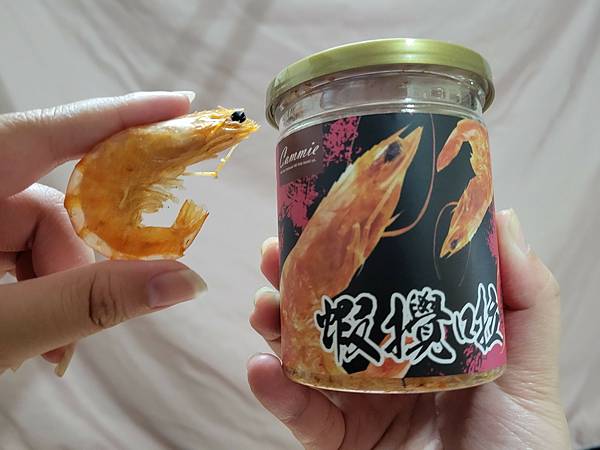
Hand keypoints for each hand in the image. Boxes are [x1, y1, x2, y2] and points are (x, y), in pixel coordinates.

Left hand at [0, 91, 205, 375]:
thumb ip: (89, 302)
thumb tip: (184, 281)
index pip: (51, 131)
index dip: (122, 115)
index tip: (181, 107)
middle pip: (47, 209)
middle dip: (75, 269)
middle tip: (79, 330)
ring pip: (33, 241)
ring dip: (54, 294)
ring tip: (49, 352)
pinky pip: (12, 257)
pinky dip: (30, 296)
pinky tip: (29, 339)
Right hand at [248, 210, 570, 448]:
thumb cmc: (522, 444)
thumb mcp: (529, 368)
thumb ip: (526, 298)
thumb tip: (503, 219)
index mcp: (424, 342)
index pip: (376, 289)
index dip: (345, 256)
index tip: (321, 223)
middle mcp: (386, 370)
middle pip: (329, 318)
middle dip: (296, 284)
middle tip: (273, 255)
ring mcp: (360, 408)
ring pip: (304, 360)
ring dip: (275, 328)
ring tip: (262, 306)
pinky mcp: (341, 446)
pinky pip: (302, 418)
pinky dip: (276, 392)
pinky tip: (262, 368)